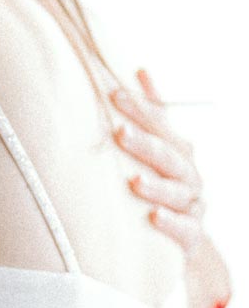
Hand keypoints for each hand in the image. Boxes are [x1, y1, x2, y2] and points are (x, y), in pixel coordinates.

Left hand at [110, 68, 205, 254]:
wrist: (180, 237)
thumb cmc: (161, 187)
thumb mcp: (156, 151)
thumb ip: (150, 116)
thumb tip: (140, 70)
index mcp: (179, 151)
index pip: (160, 126)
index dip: (140, 109)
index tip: (115, 95)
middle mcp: (188, 175)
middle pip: (170, 157)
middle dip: (146, 145)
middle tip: (121, 135)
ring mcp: (192, 205)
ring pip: (178, 193)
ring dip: (156, 187)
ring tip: (134, 183)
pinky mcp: (192, 235)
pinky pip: (186, 229)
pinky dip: (172, 222)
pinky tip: (155, 217)